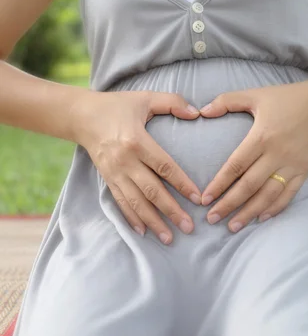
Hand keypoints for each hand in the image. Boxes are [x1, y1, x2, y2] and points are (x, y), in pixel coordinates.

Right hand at [72, 90, 201, 244]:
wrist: (82, 116)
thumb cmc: (117, 106)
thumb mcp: (145, 98)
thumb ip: (172, 102)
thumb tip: (196, 112)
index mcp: (137, 141)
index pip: (164, 167)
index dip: (182, 184)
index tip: (198, 198)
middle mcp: (125, 161)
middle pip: (152, 191)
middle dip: (171, 211)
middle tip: (190, 227)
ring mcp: (115, 173)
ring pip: (136, 202)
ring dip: (154, 221)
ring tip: (170, 237)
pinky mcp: (107, 179)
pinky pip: (121, 202)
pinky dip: (132, 218)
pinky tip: (143, 232)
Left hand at [199, 81, 307, 232]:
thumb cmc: (286, 98)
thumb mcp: (255, 94)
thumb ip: (226, 101)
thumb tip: (201, 111)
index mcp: (262, 137)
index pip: (236, 166)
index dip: (219, 184)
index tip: (205, 199)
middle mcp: (276, 154)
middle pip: (249, 186)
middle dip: (229, 204)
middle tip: (211, 219)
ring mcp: (292, 165)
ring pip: (268, 195)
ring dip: (249, 212)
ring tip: (232, 226)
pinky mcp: (304, 171)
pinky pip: (288, 194)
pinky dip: (275, 208)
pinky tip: (260, 218)